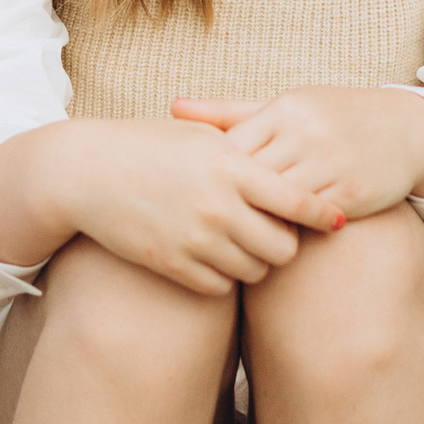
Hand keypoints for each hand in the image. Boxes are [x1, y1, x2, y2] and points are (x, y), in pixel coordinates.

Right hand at [28, 118, 335, 296]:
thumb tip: (299, 171)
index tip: (336, 220)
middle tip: (275, 232)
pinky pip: (222, 286)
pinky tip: (212, 255)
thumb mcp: (201, 137)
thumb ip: (249, 154)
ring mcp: (195, 240)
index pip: (297, 200)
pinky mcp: (173, 266)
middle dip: (286, 243)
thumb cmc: (149, 146)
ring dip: (256, 261)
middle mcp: (219, 207)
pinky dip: (224, 275)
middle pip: (284, 248)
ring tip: (242, 242)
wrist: (86, 173)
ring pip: (256, 272)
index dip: (323, 214)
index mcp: (231, 166)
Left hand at [173, 87, 423, 227]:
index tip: (190, 192)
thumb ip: (228, 112)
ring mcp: (329, 164)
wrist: (406, 131)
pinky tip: (267, 246)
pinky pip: (308, 220)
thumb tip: (172, 107)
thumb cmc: (331, 118)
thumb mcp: (284, 108)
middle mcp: (305, 134)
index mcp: (284, 109)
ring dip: (253, 224)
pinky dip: (287, 233)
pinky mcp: (350, 194)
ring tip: (225, 242)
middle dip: (225, 201)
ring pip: (277, 204)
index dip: (209, 173)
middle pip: (250, 176)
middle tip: (197, 225)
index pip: (232, 144)